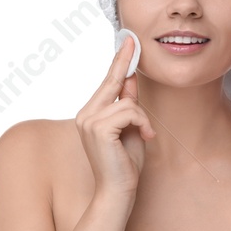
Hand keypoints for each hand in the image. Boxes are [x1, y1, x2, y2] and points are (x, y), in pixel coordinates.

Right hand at [75, 34, 153, 197]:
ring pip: (127, 101)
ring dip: (143, 118)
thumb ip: (128, 103)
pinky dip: (143, 123)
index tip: (127, 41)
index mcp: (90, 113)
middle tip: (133, 40)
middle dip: (125, 62)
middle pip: (112, 82)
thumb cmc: (125, 163)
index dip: (118, 61)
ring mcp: (89, 120)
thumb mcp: (131, 127)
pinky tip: (145, 137)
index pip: (106, 82)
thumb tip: (130, 79)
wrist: (118, 190)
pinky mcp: (98, 128)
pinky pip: (129, 112)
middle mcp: (85, 114)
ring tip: (145, 134)